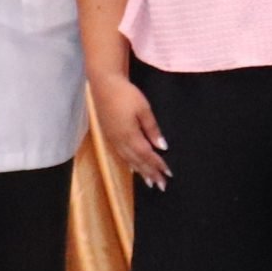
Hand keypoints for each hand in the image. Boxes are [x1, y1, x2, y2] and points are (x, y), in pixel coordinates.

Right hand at [95, 71, 170, 187]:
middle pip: (137, 161)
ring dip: (140, 171)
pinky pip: (120, 155)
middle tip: (161, 186)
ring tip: (149, 182)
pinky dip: (129, 163)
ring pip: (128, 160)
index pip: (147, 155)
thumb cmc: (126, 94)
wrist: (103, 84)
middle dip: (150, 173)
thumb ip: (152, 129)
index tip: (168, 175)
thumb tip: (162, 147)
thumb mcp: (144, 109)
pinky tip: (133, 167)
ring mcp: (112, 139)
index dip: (158, 165)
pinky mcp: (109, 135)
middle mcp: (120, 141)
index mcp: (130, 135)